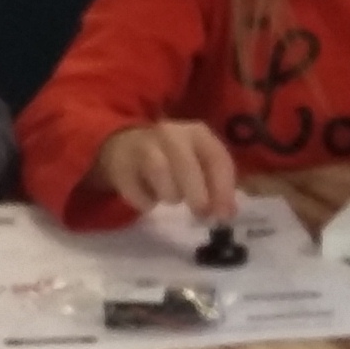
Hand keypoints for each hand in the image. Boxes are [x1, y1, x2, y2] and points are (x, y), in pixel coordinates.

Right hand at [93, 120, 239, 222]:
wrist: (124, 146)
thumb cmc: (173, 158)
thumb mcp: (199, 163)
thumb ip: (217, 185)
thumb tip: (228, 213)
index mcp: (197, 133)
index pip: (216, 157)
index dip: (223, 189)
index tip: (224, 215)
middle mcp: (171, 133)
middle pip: (186, 165)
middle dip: (197, 195)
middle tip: (201, 214)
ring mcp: (143, 145)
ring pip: (160, 173)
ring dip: (170, 195)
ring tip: (171, 197)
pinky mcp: (121, 165)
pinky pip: (137, 192)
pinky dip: (146, 202)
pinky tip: (149, 198)